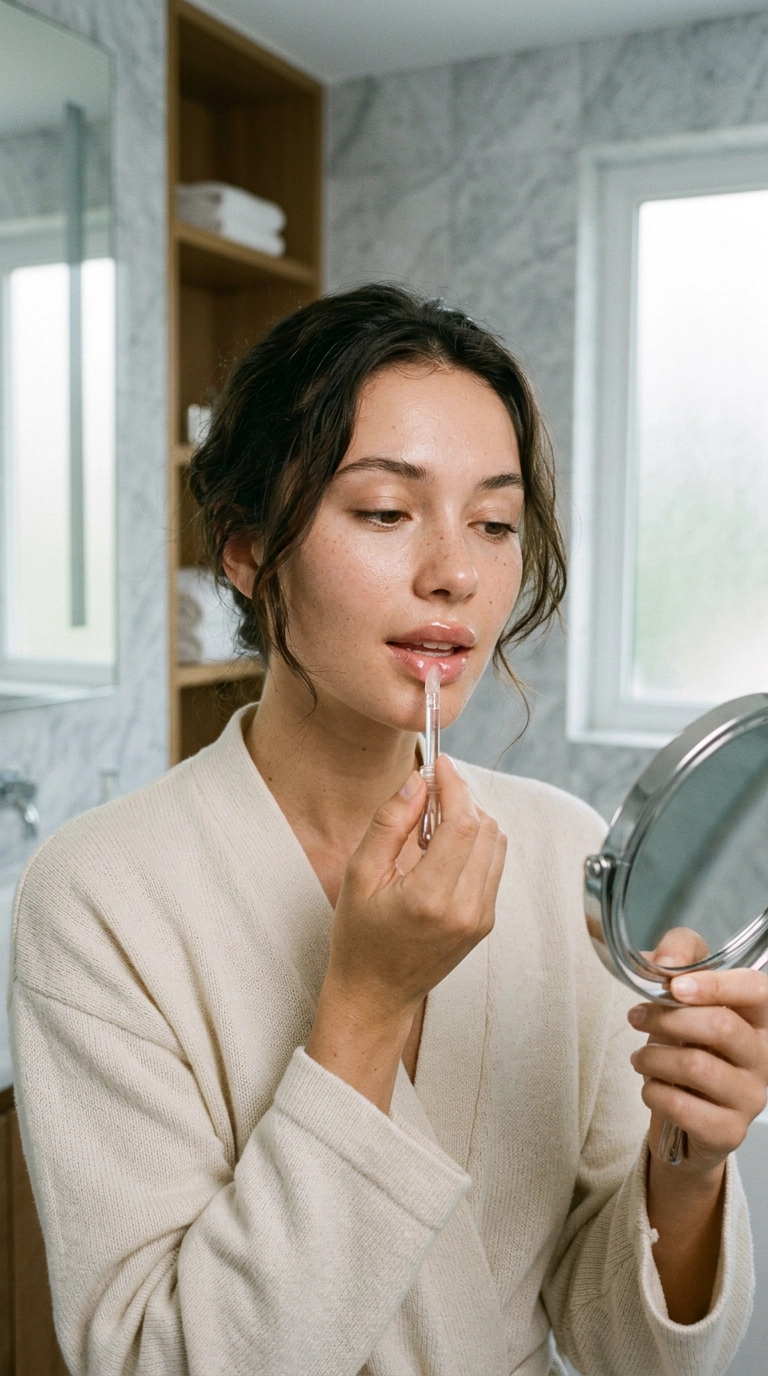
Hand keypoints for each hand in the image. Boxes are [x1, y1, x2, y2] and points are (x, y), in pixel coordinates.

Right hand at [306, 755, 506, 1109]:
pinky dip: (475, 843)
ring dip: (471, 819)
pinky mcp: (486, 922)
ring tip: (432, 824)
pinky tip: (442, 849)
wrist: (377, 994)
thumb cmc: (360, 938)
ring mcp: (481, 917)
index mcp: (430, 897)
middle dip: (462, 799)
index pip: (463, 823)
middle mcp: (465, 908)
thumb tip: (417, 782)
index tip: (441, 765)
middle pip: (486, 828)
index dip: (456, 785)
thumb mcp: (359, 875)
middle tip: (430, 793)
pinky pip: (493, 865)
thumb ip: (390, 823)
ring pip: (496, 843)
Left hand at [628, 927, 767, 1174]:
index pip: (755, 990)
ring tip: (639, 1057)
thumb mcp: (680, 993)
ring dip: (653, 1057)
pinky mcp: (728, 1131)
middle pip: (722, 1027)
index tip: (675, 986)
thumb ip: (677, 957)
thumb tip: (665, 960)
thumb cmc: (687, 1046)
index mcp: (757, 1019)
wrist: (684, 1114)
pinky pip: (683, 1107)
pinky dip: (654, 1092)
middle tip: (637, 1017)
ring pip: (697, 1066)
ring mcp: (750, 1097)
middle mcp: (763, 1057)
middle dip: (668, 1018)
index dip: (716, 984)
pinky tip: (651, 1087)